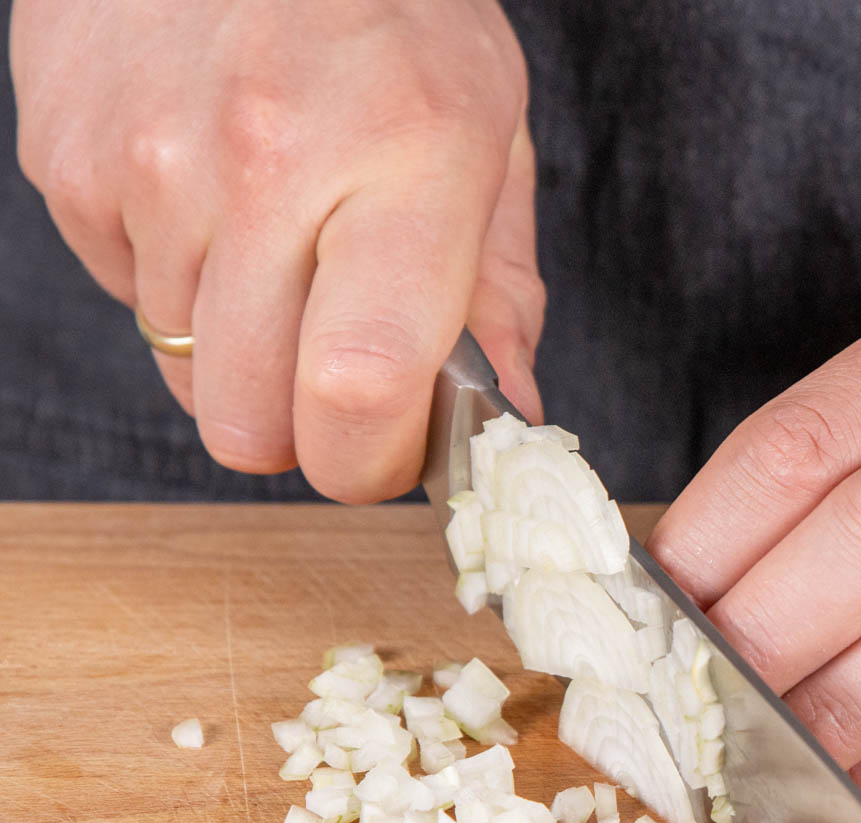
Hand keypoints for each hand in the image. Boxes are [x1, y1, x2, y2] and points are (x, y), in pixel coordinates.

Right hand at [10, 0, 543, 500]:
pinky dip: (177, 279)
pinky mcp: (68, 161)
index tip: (392, 451)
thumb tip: (512, 414)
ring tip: (280, 243)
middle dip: (301, 429)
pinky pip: (127, 296)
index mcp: (405, 159)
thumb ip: (501, 287)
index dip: (371, 460)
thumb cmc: (391, 9)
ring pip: (183, 370)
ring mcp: (149, 163)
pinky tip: (215, 197)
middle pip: (249, 419)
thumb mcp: (491, 128)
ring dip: (239, 347)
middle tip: (339, 373)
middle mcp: (267, 163)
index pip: (359, 386)